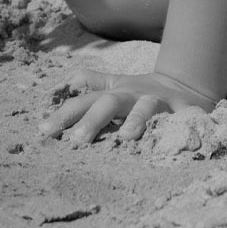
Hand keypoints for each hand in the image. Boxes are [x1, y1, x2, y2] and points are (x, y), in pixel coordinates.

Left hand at [40, 67, 218, 144]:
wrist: (183, 85)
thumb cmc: (138, 92)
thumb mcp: (112, 84)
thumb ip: (89, 82)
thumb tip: (60, 85)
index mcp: (112, 93)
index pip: (82, 102)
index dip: (63, 115)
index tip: (43, 131)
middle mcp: (132, 96)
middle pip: (108, 104)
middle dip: (93, 121)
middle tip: (77, 141)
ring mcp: (157, 102)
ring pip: (145, 108)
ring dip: (136, 120)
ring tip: (127, 137)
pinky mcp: (182, 112)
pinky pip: (182, 121)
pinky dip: (181, 130)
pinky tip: (181, 144)